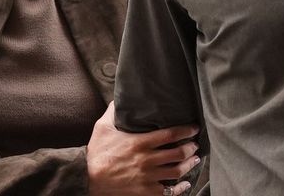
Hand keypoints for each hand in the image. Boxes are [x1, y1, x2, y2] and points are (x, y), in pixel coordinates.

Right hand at [86, 102, 200, 195]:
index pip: (170, 135)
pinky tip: (184, 183)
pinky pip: (168, 191)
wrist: (87, 180)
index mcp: (139, 143)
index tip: (194, 128)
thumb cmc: (97, 153)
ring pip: (177, 171)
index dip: (186, 130)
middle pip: (178, 153)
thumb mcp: (102, 128)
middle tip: (195, 144)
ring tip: (194, 159)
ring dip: (189, 165)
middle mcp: (146, 160)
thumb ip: (113, 112)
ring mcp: (147, 177)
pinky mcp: (145, 191)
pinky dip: (180, 188)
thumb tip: (121, 98)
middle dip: (191, 148)